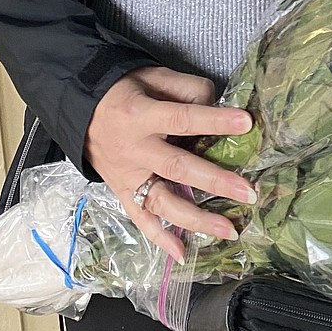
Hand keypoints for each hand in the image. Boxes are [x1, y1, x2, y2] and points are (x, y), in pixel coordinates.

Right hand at [85, 65, 256, 260]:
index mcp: (141, 115)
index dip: (214, 121)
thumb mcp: (155, 77)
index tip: (246, 124)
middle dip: (215, 181)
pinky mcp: (122, 192)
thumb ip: (188, 90)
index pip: (183, 118)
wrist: (82, 110)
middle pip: (177, 167)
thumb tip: (220, 108)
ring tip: (229, 230)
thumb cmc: (127, 90)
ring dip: (196, 219)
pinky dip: (159, 238)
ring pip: (162, 202)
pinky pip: (140, 219)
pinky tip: (182, 253)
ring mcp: (127, 176)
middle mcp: (134, 149)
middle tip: (249, 192)